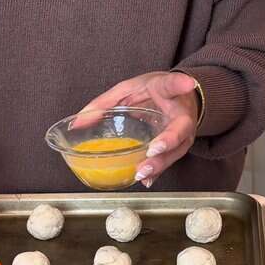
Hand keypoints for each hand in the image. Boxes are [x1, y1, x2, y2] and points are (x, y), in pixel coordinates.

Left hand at [77, 71, 199, 187]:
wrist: (179, 99)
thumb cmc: (152, 92)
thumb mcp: (128, 89)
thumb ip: (103, 103)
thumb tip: (77, 122)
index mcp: (167, 91)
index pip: (172, 85)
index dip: (179, 84)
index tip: (188, 84)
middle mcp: (180, 113)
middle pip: (180, 128)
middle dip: (168, 140)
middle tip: (153, 149)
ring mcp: (183, 133)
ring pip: (176, 150)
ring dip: (160, 163)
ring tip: (143, 171)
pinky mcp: (178, 147)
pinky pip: (169, 161)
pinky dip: (158, 172)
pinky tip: (147, 180)